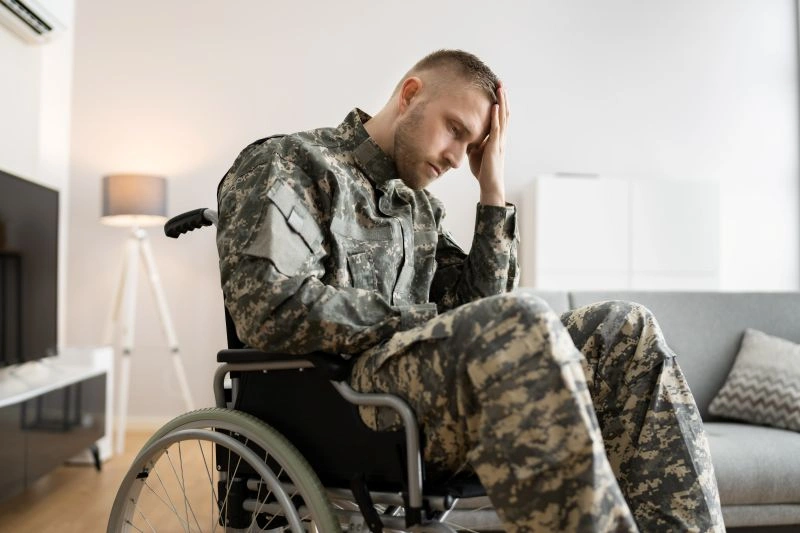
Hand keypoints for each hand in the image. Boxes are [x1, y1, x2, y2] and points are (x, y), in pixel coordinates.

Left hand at [469, 82, 509, 206]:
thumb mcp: (476, 152)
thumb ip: (474, 142)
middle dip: (503, 97)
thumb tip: (466, 135)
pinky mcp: (495, 147)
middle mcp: (501, 137)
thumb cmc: (483, 170)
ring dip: (502, 102)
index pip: (500, 116)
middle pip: (504, 112)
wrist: (490, 184)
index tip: (497, 89)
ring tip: (500, 88)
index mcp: (497, 138)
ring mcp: (499, 141)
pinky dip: (496, 116)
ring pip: (503, 117)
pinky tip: (494, 106)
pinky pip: (496, 129)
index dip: (500, 103)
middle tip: (500, 82)